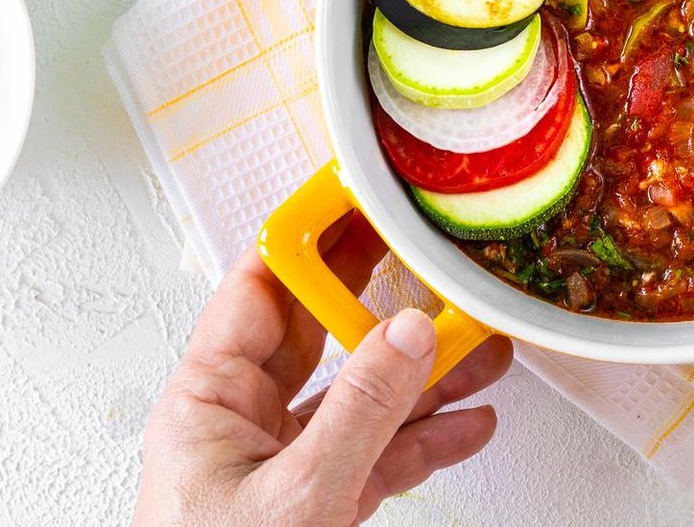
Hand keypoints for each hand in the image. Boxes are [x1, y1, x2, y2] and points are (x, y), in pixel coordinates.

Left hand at [134, 214, 511, 526]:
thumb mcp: (296, 500)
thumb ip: (360, 415)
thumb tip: (409, 335)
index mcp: (206, 399)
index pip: (262, 289)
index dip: (315, 238)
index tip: (368, 198)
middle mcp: (240, 423)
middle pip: (322, 334)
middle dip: (388, 300)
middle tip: (438, 256)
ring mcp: (280, 467)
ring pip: (361, 397)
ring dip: (427, 374)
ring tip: (487, 343)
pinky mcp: (315, 508)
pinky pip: (376, 456)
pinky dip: (426, 441)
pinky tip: (471, 422)